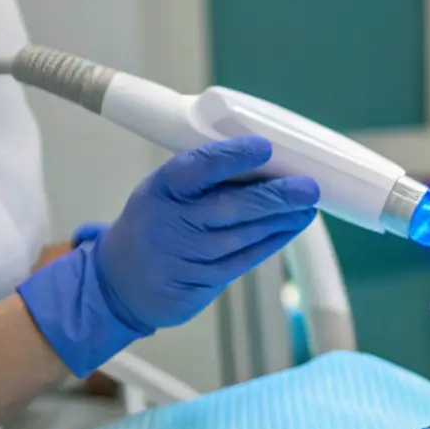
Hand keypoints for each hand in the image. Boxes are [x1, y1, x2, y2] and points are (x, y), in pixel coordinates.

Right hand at [18, 136, 319, 377]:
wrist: (120, 281)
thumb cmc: (156, 221)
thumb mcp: (164, 190)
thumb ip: (204, 177)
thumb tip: (266, 158)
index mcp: (162, 188)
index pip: (197, 167)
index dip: (231, 157)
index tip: (264, 147)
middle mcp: (173, 222)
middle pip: (231, 208)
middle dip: (275, 197)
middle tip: (309, 186)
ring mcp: (188, 255)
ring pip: (244, 236)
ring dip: (282, 220)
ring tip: (309, 205)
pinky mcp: (202, 281)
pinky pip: (244, 259)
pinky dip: (272, 241)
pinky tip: (292, 226)